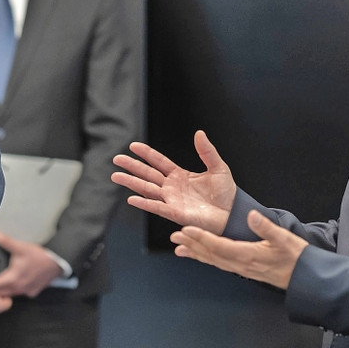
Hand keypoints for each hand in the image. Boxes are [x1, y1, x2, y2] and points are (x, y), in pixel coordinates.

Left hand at [0, 230, 63, 298]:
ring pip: (9, 295)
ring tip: (1, 278)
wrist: (58, 263)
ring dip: (3, 289)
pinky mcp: (32, 292)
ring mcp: (26, 291)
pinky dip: (15, 289)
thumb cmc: (40, 257)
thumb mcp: (21, 246)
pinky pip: (20, 294)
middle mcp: (18, 288)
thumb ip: (5, 241)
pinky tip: (16, 280)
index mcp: (12, 278)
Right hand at [111, 130, 235, 234]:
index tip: (133, 145)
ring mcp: (172, 201)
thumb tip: (199, 133)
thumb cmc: (226, 193)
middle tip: (116, 159)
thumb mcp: (218, 167)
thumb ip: (207, 151)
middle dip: (132, 167)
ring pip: (147, 189)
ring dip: (131, 183)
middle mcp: (172, 188)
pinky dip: (144, 203)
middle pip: (148, 174)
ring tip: (115, 176)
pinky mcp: (175, 214)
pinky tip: (131, 198)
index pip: (159, 162)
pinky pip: (157, 207)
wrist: (233, 213)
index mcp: (180, 175)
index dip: (146, 154)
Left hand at [172, 210, 308, 289]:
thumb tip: (252, 216)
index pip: (219, 245)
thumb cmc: (296, 257)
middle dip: (193, 244)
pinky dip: (206, 259)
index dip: (202, 238)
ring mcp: (241, 268)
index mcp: (249, 254)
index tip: (187, 230)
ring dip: (196, 253)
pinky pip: (219, 264)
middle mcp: (241, 264)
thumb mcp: (284, 238)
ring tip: (179, 246)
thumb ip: (266, 227)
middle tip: (175, 236)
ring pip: (213, 260)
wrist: (304, 277)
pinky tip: (197, 255)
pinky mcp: (243, 269)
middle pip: (212, 254)